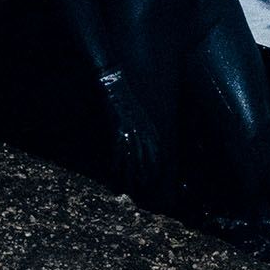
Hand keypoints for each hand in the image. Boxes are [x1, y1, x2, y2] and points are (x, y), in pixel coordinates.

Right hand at [97, 70, 161, 196]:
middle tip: (144, 184)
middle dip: (144, 172)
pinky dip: (116, 161)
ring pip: (132, 156)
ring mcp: (129, 130)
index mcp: (148, 126)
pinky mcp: (117, 129)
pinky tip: (114, 170)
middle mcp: (140, 130)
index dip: (155, 164)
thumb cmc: (128, 99)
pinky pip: (117, 149)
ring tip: (131, 184)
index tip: (154, 175)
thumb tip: (155, 141)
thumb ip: (148, 128)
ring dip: (131, 172)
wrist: (116, 85)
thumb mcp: (142, 114)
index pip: (155, 150)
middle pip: (144, 156)